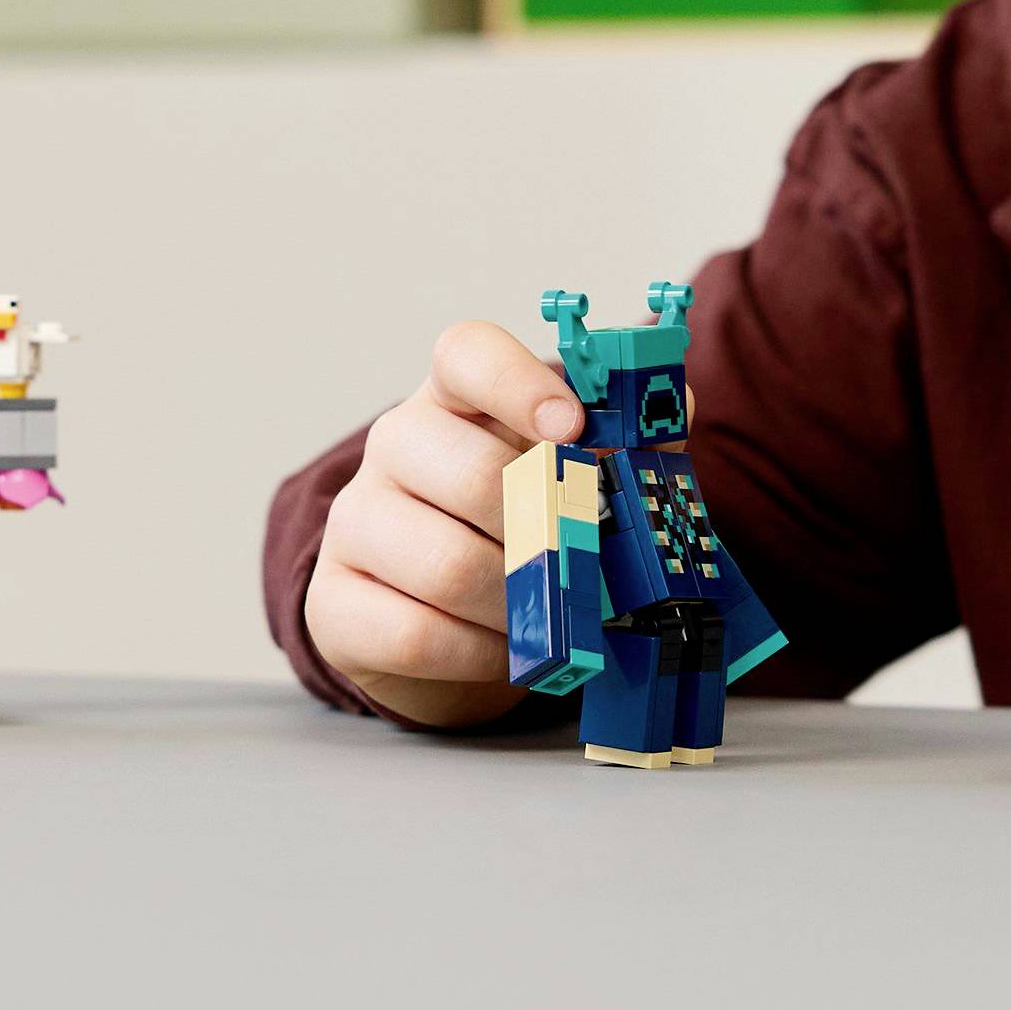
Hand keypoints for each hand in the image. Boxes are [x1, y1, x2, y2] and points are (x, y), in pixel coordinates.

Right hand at [303, 321, 586, 728]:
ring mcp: (356, 522)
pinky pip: (417, 633)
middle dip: (549, 533)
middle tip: (590, 566)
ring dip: (521, 605)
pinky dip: (480, 654)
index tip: (573, 425)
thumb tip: (674, 405)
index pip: (467, 355)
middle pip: (472, 474)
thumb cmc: (513, 529)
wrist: (433, 613)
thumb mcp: (566, 478)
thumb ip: (621, 443)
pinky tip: (506, 650)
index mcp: (453, 398)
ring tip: (554, 619)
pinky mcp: (336, 602)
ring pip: (447, 565)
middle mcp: (395, 446)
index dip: (519, 383)